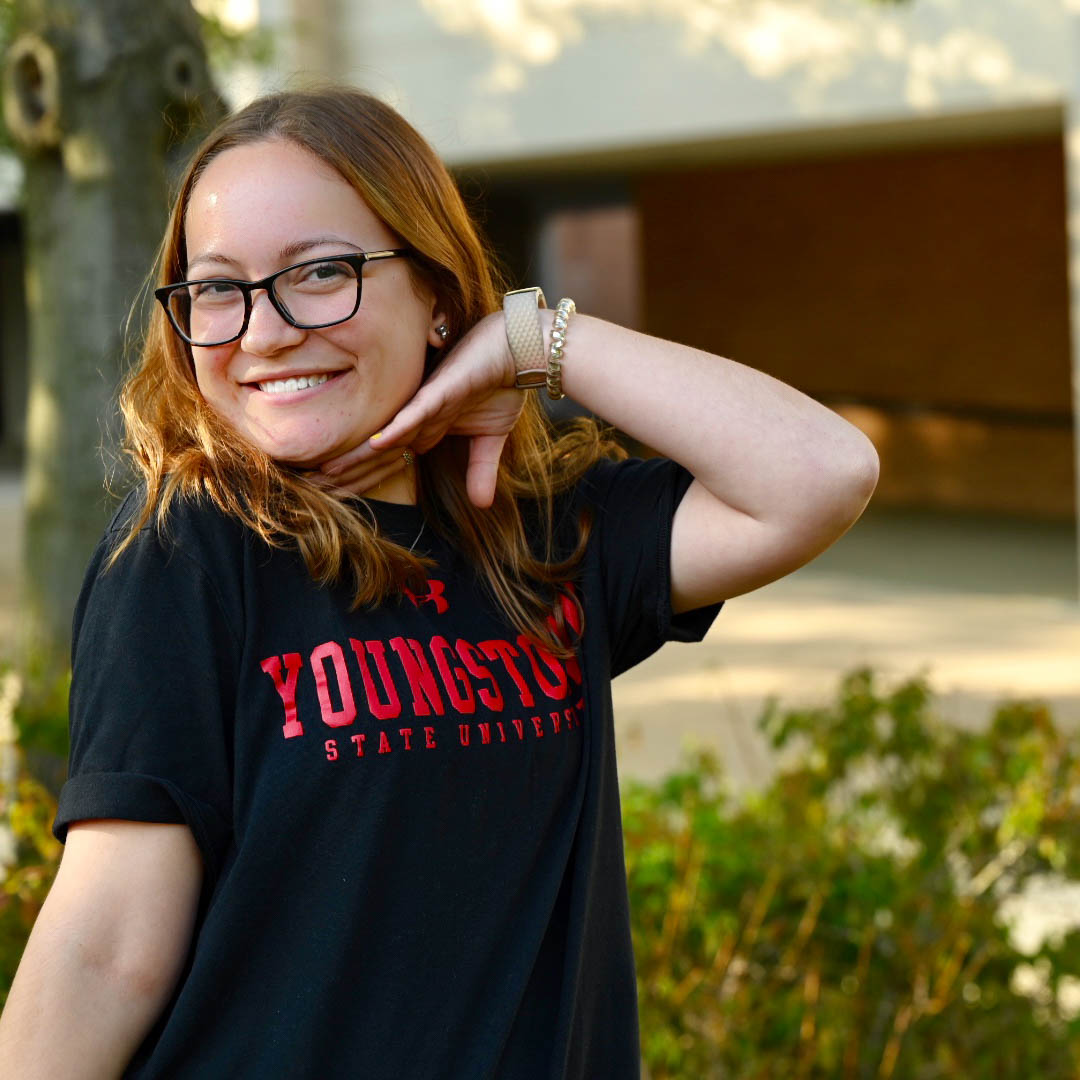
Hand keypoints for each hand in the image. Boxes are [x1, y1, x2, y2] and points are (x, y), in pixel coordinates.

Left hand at [319, 311, 524, 507]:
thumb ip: (481, 469)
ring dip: (358, 455)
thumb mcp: (491, 438)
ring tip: (327, 473)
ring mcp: (426, 402)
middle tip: (312, 490)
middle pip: (376, 451)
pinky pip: (415, 411)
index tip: (334, 498)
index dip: (362, 479)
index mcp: (424, 426)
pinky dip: (398, 427)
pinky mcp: (441, 389)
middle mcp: (417, 416)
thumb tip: (482, 504)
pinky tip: (377, 442)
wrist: (518, 349)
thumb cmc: (500, 384)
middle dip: (347, 473)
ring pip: (387, 433)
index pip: (387, 459)